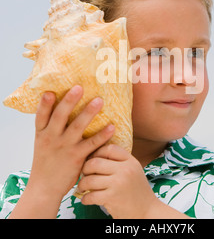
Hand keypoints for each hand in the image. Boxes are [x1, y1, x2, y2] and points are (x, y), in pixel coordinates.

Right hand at [27, 85, 114, 201]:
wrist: (45, 188)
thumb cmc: (46, 162)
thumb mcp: (43, 143)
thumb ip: (51, 127)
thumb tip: (61, 106)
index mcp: (42, 134)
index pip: (41, 116)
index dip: (44, 104)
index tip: (49, 91)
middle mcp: (51, 138)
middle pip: (60, 116)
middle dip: (69, 101)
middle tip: (79, 87)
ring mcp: (65, 147)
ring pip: (77, 127)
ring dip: (88, 113)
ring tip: (99, 100)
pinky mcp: (77, 157)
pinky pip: (92, 144)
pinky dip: (102, 135)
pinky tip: (112, 126)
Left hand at [78, 144, 157, 218]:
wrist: (147, 212)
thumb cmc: (137, 191)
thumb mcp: (134, 170)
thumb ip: (120, 161)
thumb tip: (98, 153)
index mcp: (130, 161)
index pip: (109, 148)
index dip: (97, 152)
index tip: (93, 159)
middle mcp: (125, 170)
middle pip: (95, 162)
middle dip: (85, 169)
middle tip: (84, 174)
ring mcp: (118, 184)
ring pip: (90, 179)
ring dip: (82, 184)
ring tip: (83, 188)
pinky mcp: (112, 198)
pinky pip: (90, 195)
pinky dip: (85, 199)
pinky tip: (87, 199)